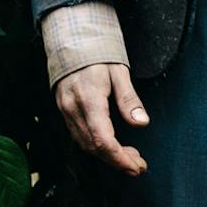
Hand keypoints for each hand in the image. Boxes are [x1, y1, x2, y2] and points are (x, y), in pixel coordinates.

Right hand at [54, 61, 148, 175]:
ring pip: (85, 145)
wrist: (70, 39)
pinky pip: (79, 136)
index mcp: (89, 99)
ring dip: (108, 156)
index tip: (138, 166)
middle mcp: (73, 109)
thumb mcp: (119, 71)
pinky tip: (112, 145)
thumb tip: (142, 123)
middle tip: (139, 165)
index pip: (103, 140)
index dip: (120, 158)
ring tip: (130, 156)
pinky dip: (97, 146)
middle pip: (94, 147)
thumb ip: (129, 99)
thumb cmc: (98, 53)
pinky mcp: (64, 110)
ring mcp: (65, 111)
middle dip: (118, 161)